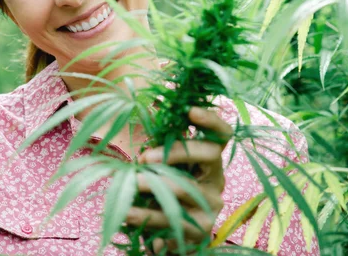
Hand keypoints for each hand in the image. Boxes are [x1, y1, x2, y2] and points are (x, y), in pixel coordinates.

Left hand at [126, 106, 233, 253]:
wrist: (171, 237)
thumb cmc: (164, 193)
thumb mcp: (164, 168)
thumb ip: (160, 146)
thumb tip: (145, 115)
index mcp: (209, 161)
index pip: (221, 136)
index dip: (211, 120)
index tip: (190, 109)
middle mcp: (216, 181)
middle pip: (209, 154)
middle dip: (176, 151)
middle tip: (143, 157)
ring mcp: (211, 207)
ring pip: (183, 189)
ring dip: (150, 185)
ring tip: (127, 184)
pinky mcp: (199, 231)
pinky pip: (171, 220)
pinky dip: (145, 217)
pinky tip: (126, 214)